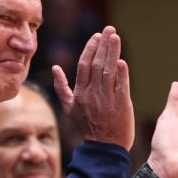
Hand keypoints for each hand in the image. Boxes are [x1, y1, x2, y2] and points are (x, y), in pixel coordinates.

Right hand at [51, 26, 133, 150]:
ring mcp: (107, 100)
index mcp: (80, 93)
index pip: (84, 65)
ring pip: (109, 71)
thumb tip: (55, 68)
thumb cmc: (87, 127)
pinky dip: (122, 73)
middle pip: (97, 64)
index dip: (90, 49)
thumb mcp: (69, 108)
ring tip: (116, 37)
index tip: (97, 36)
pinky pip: (121, 86)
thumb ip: (61, 88)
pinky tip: (122, 60)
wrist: (103, 147)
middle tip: (109, 29)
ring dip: (112, 53)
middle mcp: (92, 94)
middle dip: (103, 45)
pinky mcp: (121, 105)